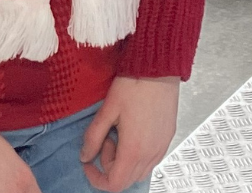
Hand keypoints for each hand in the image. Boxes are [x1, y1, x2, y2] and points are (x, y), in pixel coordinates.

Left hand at [79, 76, 179, 192]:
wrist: (158, 70)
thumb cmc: (133, 86)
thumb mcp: (107, 110)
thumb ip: (93, 136)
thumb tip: (84, 156)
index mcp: (133, 150)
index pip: (115, 184)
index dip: (97, 179)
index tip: (88, 164)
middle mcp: (151, 154)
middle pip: (127, 180)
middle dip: (109, 167)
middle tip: (104, 139)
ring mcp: (161, 148)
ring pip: (139, 172)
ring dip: (123, 162)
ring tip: (117, 133)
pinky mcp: (167, 140)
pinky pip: (151, 161)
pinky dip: (137, 156)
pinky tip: (130, 132)